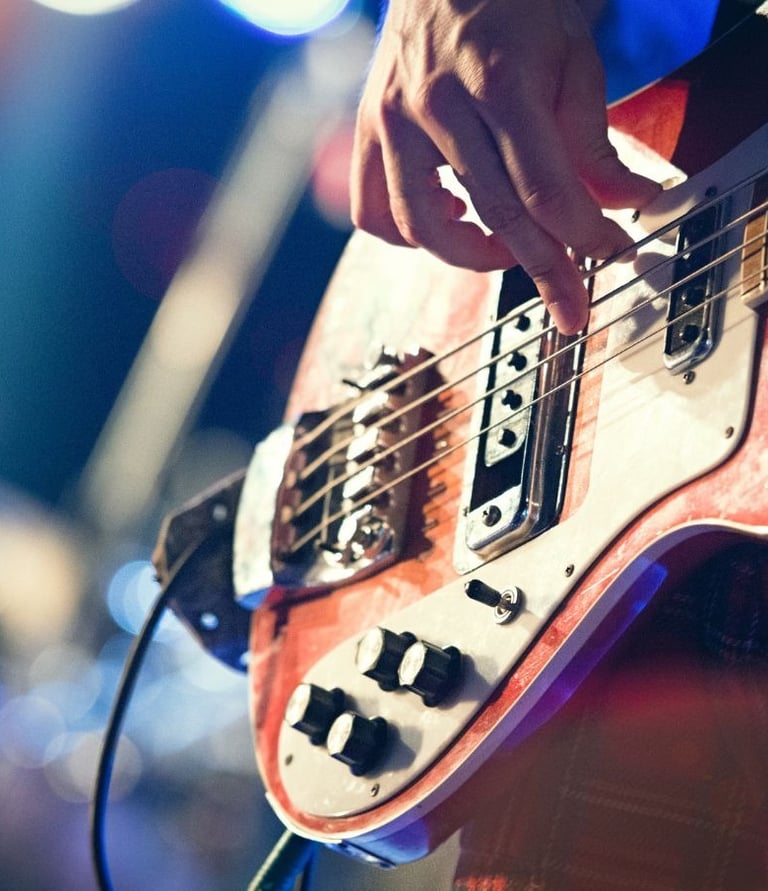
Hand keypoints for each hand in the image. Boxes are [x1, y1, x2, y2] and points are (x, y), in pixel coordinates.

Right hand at [351, 0, 660, 332]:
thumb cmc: (513, 4)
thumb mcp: (572, 56)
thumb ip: (593, 137)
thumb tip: (623, 200)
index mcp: (498, 80)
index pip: (544, 187)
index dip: (582, 233)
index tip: (608, 254)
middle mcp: (437, 105)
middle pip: (495, 217)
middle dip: (544, 270)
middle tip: (570, 303)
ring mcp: (394, 121)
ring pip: (423, 228)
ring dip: (471, 257)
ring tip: (505, 250)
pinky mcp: (369, 131)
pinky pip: (373, 211)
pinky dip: (409, 235)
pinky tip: (447, 220)